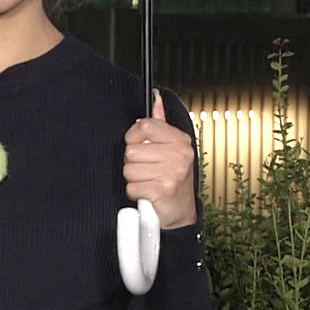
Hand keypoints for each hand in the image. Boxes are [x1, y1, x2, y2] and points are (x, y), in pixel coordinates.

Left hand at [123, 88, 197, 229]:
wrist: (181, 211)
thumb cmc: (173, 179)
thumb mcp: (171, 148)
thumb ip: (161, 122)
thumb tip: (156, 98)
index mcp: (180, 141)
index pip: (145, 125)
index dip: (134, 136)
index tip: (139, 145)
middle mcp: (179, 155)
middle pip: (132, 150)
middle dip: (134, 162)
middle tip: (147, 169)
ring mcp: (172, 173)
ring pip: (129, 169)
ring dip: (134, 178)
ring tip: (148, 181)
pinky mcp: (162, 191)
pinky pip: (131, 186)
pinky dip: (135, 192)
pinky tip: (148, 192)